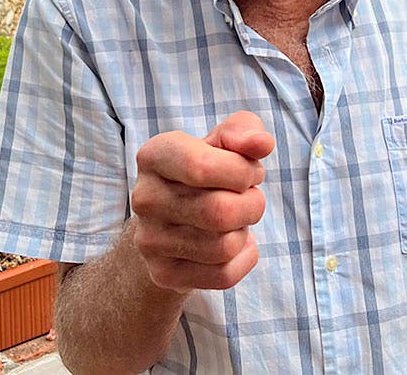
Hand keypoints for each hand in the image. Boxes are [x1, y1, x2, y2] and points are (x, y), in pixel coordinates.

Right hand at [131, 111, 274, 292]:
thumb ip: (245, 131)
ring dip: (245, 230)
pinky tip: (237, 244)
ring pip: (223, 246)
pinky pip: (223, 275)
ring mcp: (149, 239)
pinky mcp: (162, 273)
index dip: (241, 171)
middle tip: (250, 197)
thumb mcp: (224, 141)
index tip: (249, 171)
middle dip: (252, 204)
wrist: (173, 216)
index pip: (202, 167)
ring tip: (237, 219)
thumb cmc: (207, 168)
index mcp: (154, 155)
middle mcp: (144, 197)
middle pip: (220, 211)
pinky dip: (244, 258)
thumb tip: (262, 143)